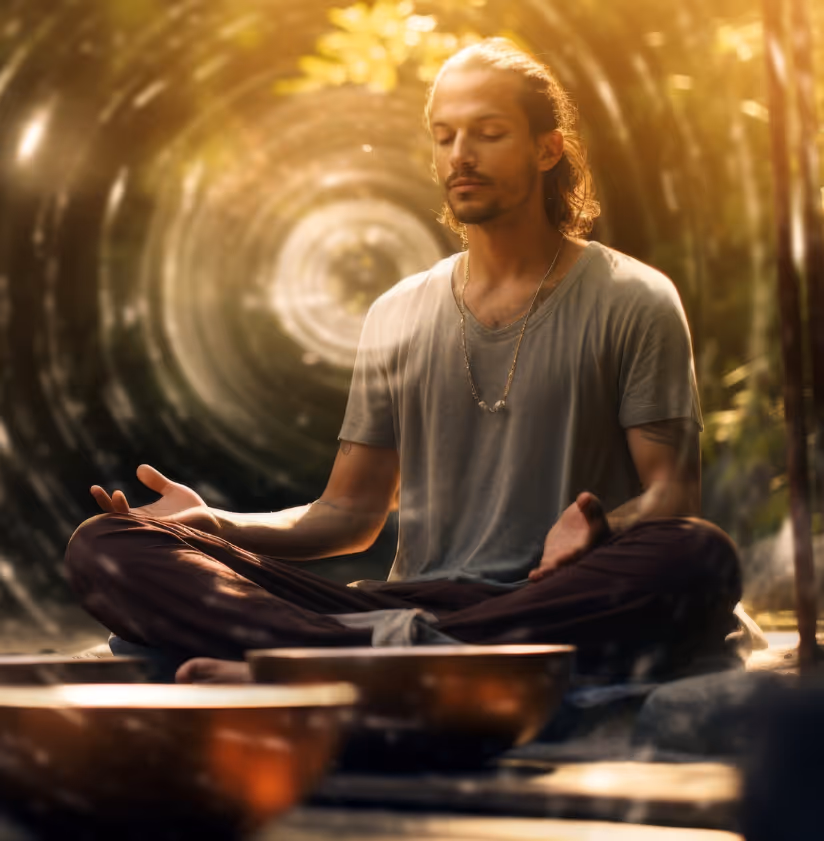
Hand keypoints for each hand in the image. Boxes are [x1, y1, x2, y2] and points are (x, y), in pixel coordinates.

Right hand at [90, 464, 219, 533]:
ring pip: (130, 525)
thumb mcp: (171, 490)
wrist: (211, 520)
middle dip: (106, 506)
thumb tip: (139, 468)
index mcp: (142, 517)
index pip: (117, 511)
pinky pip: (149, 528)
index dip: (105, 500)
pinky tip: (133, 510)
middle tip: (96, 489)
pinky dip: (139, 521)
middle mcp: (144, 525)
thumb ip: (155, 481)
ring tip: (117, 494)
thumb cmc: (191, 509)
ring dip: (121, 511)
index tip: (94, 487)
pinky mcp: (167, 530)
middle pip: (117, 519)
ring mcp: (154, 529)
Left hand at [528, 492, 610, 582]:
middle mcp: (578, 555)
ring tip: (535, 577)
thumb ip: (589, 503)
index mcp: (589, 543)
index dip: (573, 553)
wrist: (583, 524)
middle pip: (569, 564)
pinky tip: (533, 577)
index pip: (582, 549)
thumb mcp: (592, 506)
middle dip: (558, 568)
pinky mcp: (553, 558)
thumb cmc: (592, 514)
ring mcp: (565, 559)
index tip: (565, 556)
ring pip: (557, 569)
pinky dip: (541, 574)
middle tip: (544, 573)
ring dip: (547, 574)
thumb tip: (584, 498)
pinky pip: (547, 568)